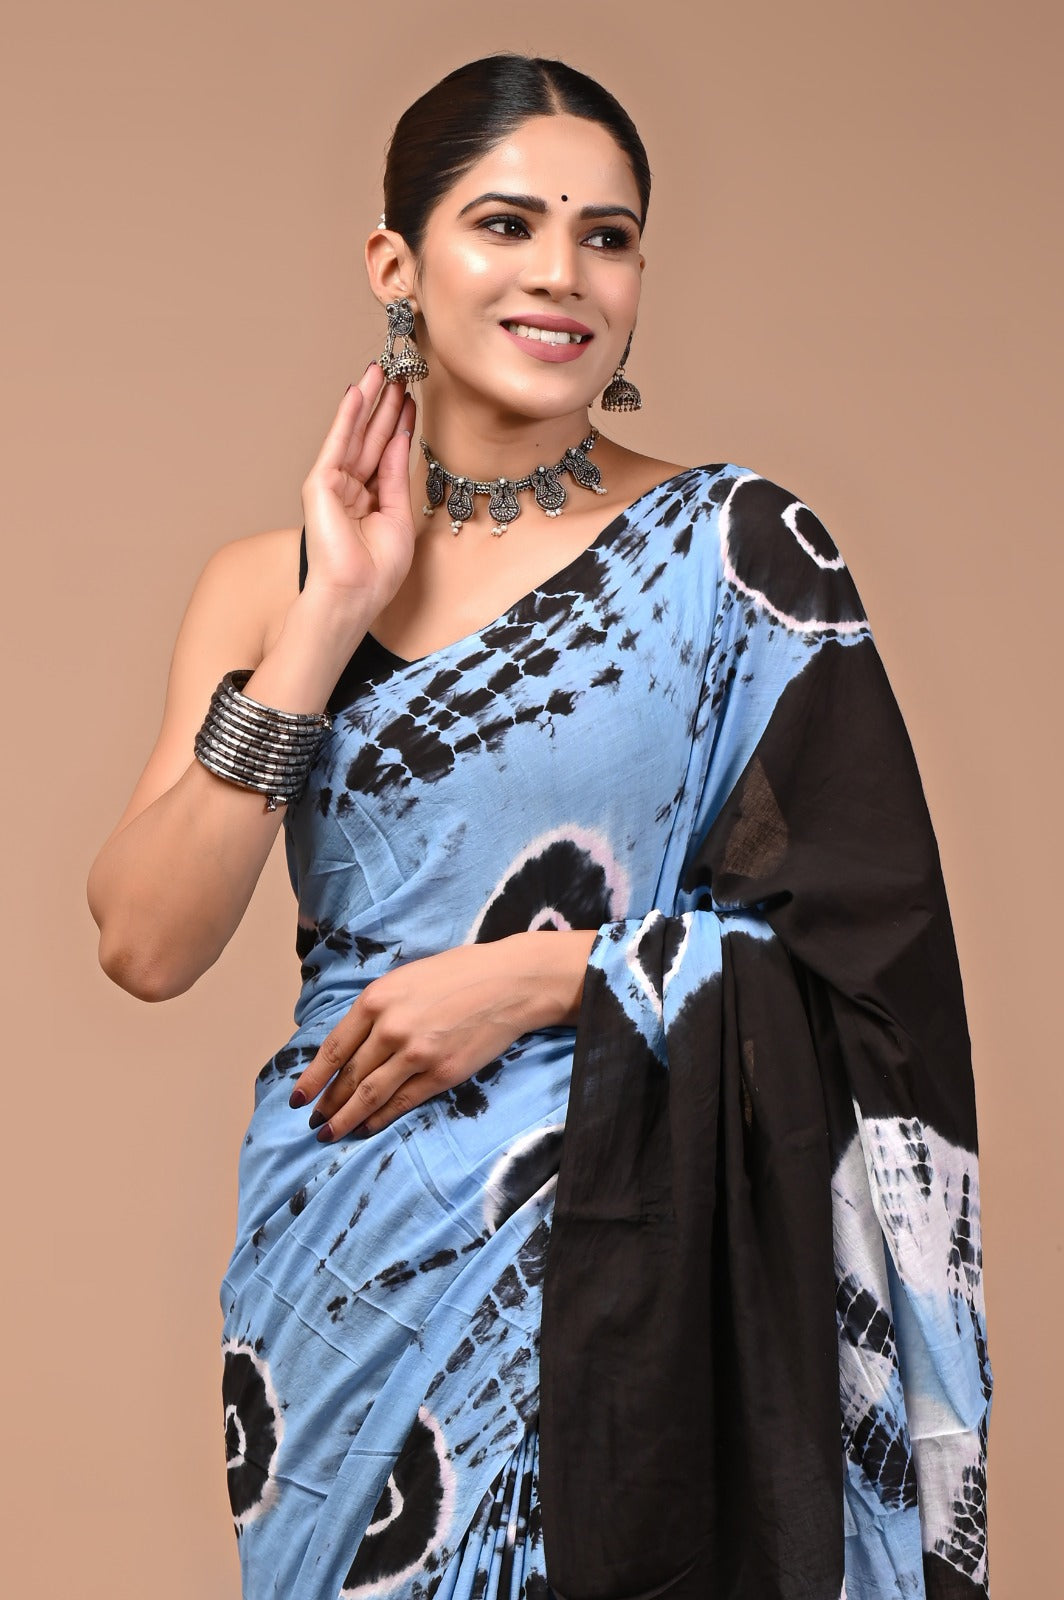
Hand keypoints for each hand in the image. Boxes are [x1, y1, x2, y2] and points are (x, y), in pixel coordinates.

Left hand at [288, 931, 595, 1140]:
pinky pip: (402, 1102)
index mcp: (377, 999)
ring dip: (346, 1118)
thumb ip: (377, 1008)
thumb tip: (351, 1044)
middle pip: (349, 1076)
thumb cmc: (459, 974)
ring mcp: (416, 1053)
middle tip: (313, 1121)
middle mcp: (391, 1028)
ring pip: (370, 1094)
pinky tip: (368, 1127)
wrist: (508, 982)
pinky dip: (381, 1118)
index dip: (313, 1078)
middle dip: (328, 1103)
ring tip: (330, 1133)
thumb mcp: (406, 979)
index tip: (298, 1097)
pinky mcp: (441, 1073)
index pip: (334, 1048)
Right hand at [300, 364, 417, 614]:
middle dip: (385, 406)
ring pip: (355, 435)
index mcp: (370, 501)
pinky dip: (346, 417)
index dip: (399, 426)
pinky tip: (356, 392)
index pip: (387, 455)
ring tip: (381, 370)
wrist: (355, 593)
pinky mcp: (320, 484)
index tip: (411, 399)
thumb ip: (397, 476)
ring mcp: (333, 485)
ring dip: (368, 402)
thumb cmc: (377, 570)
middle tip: (399, 373)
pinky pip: (337, 443)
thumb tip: (401, 439)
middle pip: (371, 439)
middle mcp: (350, 489)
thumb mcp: (398, 515)